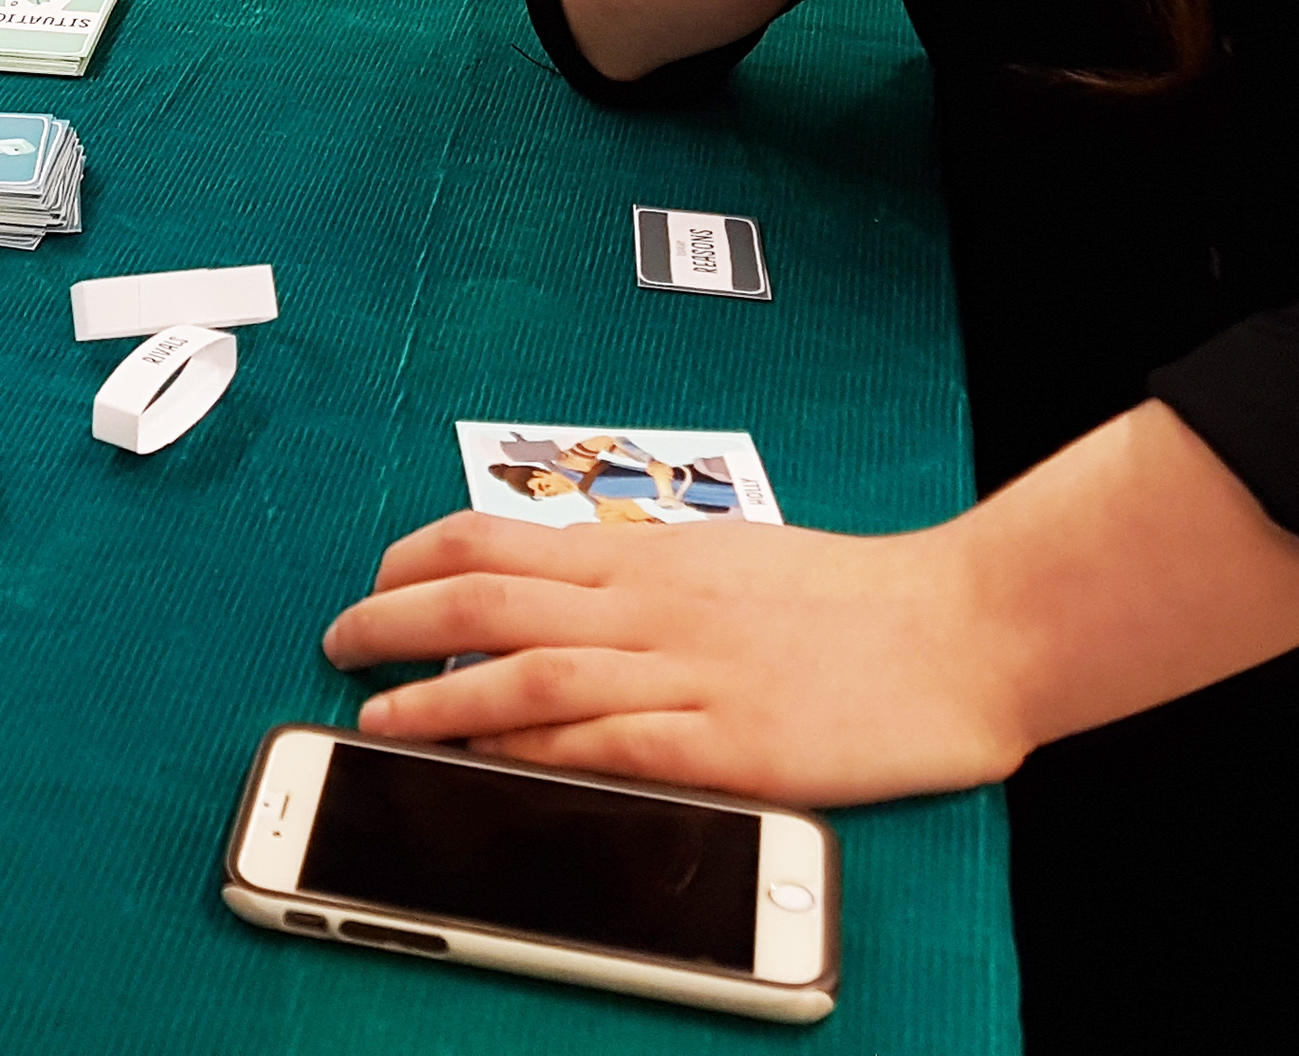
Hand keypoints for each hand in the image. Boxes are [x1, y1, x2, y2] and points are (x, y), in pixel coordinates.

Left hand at [319, 509, 1023, 807]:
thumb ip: (647, 578)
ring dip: (433, 699)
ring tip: (374, 720)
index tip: (375, 580)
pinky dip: (528, 751)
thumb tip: (567, 594)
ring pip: (524, 673)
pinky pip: (601, 743)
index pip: (499, 537)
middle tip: (338, 644)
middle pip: (484, 599)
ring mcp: (683, 672)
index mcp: (649, 552)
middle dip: (391, 621)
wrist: (960, 629)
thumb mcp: (729, 561)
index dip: (416, 558)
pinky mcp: (722, 742)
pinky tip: (478, 762)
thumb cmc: (853, 598)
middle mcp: (650, 601)